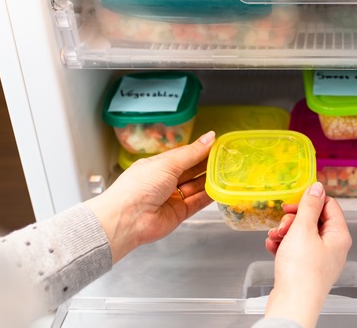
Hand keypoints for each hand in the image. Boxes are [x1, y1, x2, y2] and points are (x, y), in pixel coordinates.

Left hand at [86, 131, 215, 263]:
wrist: (128, 219)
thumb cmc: (140, 186)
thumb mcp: (168, 164)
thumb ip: (192, 153)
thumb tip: (210, 137)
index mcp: (158, 165)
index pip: (184, 155)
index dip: (201, 150)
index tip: (218, 145)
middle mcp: (165, 181)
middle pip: (191, 170)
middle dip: (208, 164)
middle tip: (228, 158)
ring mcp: (172, 197)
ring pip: (196, 186)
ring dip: (210, 180)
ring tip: (229, 171)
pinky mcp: (179, 213)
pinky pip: (197, 202)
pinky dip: (209, 196)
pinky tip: (221, 188)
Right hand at [263, 182, 351, 327]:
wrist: (293, 304)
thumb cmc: (301, 269)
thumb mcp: (303, 229)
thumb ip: (310, 206)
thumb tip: (318, 187)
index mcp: (339, 235)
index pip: (329, 205)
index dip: (309, 202)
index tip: (291, 205)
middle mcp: (333, 247)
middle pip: (314, 220)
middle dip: (293, 220)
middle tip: (282, 226)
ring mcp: (320, 260)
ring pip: (302, 235)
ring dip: (285, 232)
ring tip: (274, 238)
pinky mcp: (306, 270)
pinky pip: (295, 250)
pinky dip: (283, 246)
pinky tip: (271, 248)